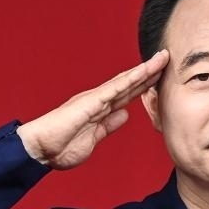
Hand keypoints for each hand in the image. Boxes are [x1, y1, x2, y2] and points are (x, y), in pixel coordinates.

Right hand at [17, 49, 168, 169]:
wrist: (40, 150)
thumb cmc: (61, 147)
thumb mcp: (93, 138)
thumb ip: (109, 126)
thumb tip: (125, 115)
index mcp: (101, 109)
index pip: (129, 94)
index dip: (146, 85)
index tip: (162, 76)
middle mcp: (99, 100)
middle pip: (131, 83)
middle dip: (150, 72)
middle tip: (168, 58)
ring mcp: (95, 99)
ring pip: (126, 81)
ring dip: (145, 70)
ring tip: (162, 58)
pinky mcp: (90, 102)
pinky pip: (114, 88)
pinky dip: (130, 79)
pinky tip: (143, 71)